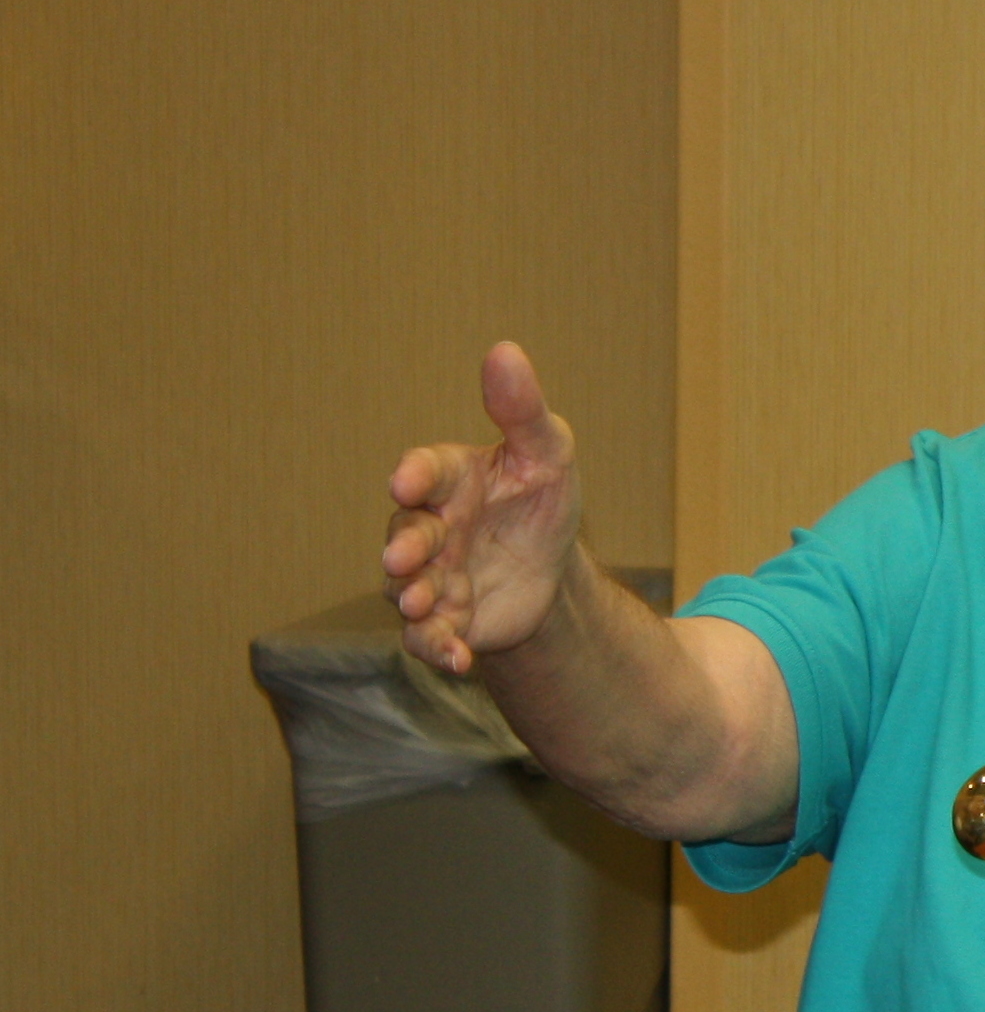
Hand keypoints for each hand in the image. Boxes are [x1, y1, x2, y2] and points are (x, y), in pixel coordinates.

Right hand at [382, 341, 583, 674]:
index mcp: (450, 480)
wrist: (553, 568)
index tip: (407, 482)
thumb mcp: (547, 452)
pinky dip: (437, 649)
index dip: (414, 476)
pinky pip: (428, 637)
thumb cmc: (540, 497)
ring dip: (412, 598)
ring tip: (423, 605)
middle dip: (404, 546)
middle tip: (404, 558)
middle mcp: (431, 527)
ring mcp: (433, 576)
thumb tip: (505, 351)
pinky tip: (457, 660)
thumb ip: (523, 410)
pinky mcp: (446, 620)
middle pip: (408, 535)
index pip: (425, 472)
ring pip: (408, 589)